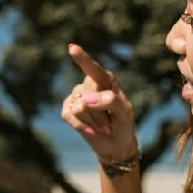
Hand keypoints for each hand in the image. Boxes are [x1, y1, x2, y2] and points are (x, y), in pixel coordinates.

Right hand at [61, 44, 138, 161]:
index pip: (94, 69)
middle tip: (109, 122)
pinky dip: (82, 126)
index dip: (83, 59)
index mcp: (106, 80)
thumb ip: (110, 100)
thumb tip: (85, 100)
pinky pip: (69, 116)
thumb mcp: (124, 112)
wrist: (115, 144)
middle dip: (100, 113)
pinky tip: (91, 130)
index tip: (72, 48)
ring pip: (80, 108)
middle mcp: (90, 84)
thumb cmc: (122, 124)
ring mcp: (77, 96)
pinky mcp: (68, 109)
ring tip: (102, 126)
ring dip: (93, 122)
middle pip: (88, 95)